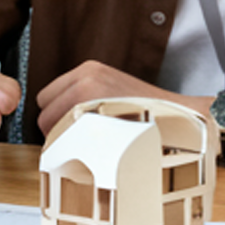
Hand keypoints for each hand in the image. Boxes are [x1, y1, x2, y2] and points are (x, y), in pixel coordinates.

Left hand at [34, 61, 194, 137]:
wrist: (181, 119)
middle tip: (77, 143)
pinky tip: (93, 152)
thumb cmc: (150, 112)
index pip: (46, 97)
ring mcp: (90, 99)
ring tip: (89, 147)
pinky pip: (67, 142)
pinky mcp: (96, 119)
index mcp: (88, 71)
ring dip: (63, 143)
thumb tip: (59, 118)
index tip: (67, 129)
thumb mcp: (114, 89)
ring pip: (52, 130)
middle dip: (55, 132)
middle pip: (44, 114)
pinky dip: (74, 151)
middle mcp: (85, 80)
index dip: (54, 117)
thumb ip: (85, 97)